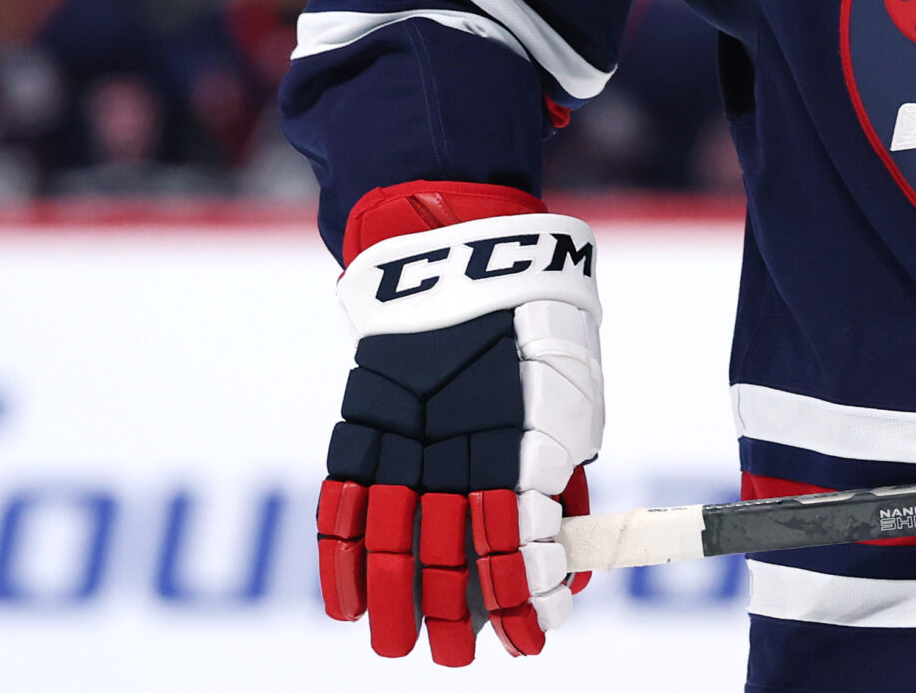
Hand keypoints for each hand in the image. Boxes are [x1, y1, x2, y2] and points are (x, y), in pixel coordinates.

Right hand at [317, 182, 603, 663]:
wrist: (472, 263)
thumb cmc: (540, 340)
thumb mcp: (574, 406)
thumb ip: (562, 479)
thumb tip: (567, 549)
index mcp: (523, 448)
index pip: (521, 545)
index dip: (528, 598)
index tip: (539, 635)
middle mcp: (458, 452)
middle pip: (453, 555)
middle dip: (460, 616)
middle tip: (463, 657)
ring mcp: (405, 441)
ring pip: (394, 543)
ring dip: (396, 604)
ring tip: (401, 649)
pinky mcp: (363, 426)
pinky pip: (345, 506)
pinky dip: (341, 561)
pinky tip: (346, 606)